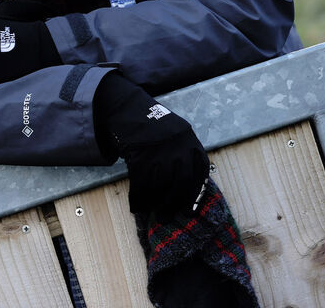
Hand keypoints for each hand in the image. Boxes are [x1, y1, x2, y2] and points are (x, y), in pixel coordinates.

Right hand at [94, 72, 207, 217]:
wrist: (124, 107)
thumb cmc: (148, 124)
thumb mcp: (173, 134)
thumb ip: (181, 154)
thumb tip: (182, 186)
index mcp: (190, 140)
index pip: (200, 173)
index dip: (195, 196)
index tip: (189, 212)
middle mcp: (179, 145)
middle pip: (182, 182)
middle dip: (174, 203)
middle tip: (166, 217)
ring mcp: (160, 149)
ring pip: (161, 184)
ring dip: (155, 202)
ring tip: (150, 212)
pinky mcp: (141, 154)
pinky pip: (142, 182)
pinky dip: (139, 197)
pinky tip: (136, 205)